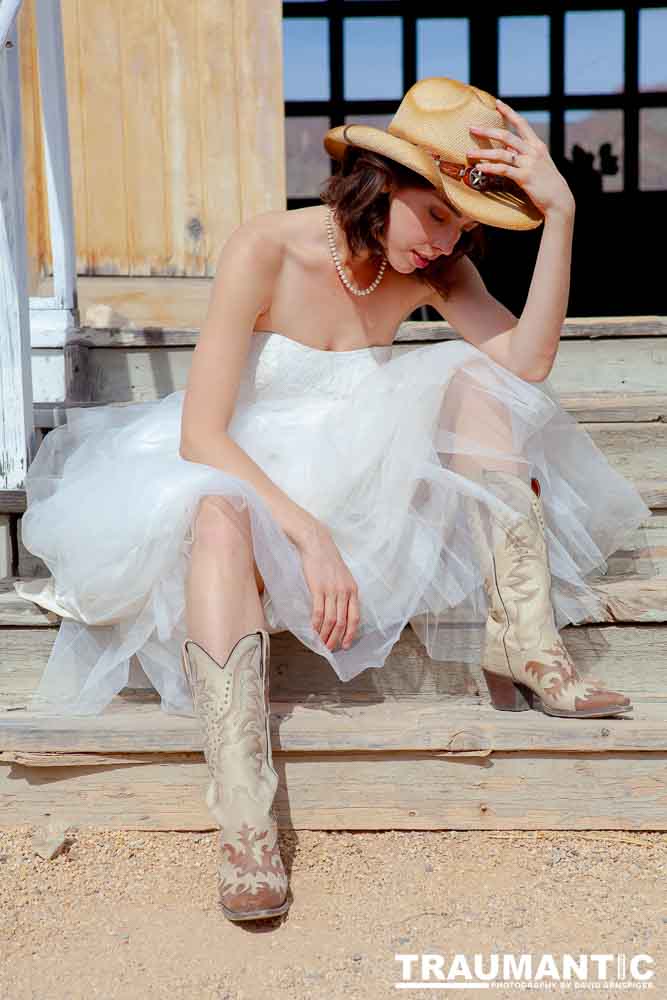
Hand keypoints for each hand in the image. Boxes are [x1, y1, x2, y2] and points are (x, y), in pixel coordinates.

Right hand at [297, 521, 359, 651]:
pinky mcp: (318, 588)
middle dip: (337, 638)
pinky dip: (316, 624)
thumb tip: (342, 611)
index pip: (355, 617)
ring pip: (331, 620)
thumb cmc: (328, 560)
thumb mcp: (343, 577)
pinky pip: (319, 612)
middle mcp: (345, 592)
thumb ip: (345, 593)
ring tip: (321, 643)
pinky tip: (313, 630)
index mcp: (353, 590)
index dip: (351, 633)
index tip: (346, 644)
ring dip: (326, 634)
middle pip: (343, 622)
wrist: (317, 544)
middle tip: (331, 649)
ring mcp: (332, 590)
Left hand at [466, 98, 574, 218]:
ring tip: (469, 153)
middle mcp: (533, 151)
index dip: (509, 112)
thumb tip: (508, 149)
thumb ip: (524, 155)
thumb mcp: (538, 164)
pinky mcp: (525, 178)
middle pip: (506, 135)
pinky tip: (479, 168)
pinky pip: (504, 170)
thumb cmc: (547, 183)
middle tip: (471, 128)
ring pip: (502, 153)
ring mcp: (529, 164)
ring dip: (483, 152)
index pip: (521, 123)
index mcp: (537, 145)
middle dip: (487, 130)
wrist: (560, 199)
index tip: (497, 103)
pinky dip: (490, 168)